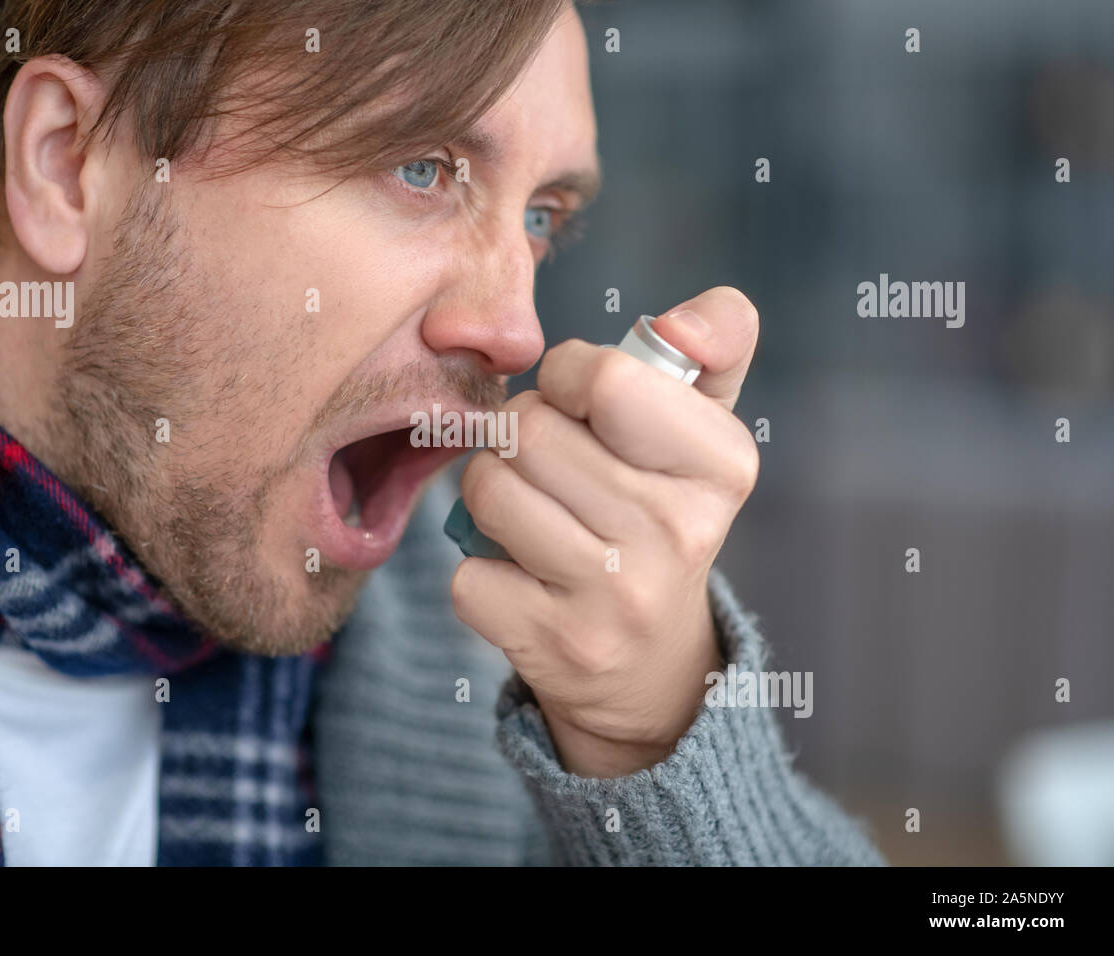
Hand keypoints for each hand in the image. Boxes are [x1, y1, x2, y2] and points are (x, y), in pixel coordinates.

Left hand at [450, 287, 760, 777]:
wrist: (651, 664)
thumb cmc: (663, 510)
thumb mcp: (705, 424)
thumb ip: (714, 340)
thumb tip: (679, 323)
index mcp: (723, 464)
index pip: (604, 379)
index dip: (567, 377)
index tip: (582, 405)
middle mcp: (679, 532)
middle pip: (529, 430)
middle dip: (520, 432)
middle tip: (549, 463)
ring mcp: (617, 597)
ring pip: (488, 490)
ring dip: (491, 491)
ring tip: (532, 509)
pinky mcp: (556, 645)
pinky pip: (466, 572)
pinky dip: (481, 567)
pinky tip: (522, 576)